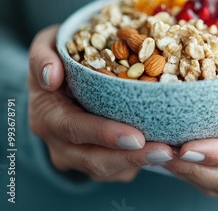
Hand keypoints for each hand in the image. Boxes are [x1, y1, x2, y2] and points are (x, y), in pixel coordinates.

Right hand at [28, 25, 173, 181]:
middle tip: (165, 151)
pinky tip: (170, 154)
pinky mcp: (98, 166)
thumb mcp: (47, 45)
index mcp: (47, 115)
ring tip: (173, 154)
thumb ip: (44, 54)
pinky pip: (122, 171)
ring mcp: (79, 159)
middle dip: (131, 157)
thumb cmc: (61, 56)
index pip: (72, 128)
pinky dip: (146, 164)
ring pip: (110, 170)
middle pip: (94, 159)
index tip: (135, 136)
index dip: (102, 134)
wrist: (61, 82)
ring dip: (143, 163)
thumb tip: (51, 75)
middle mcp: (60, 144)